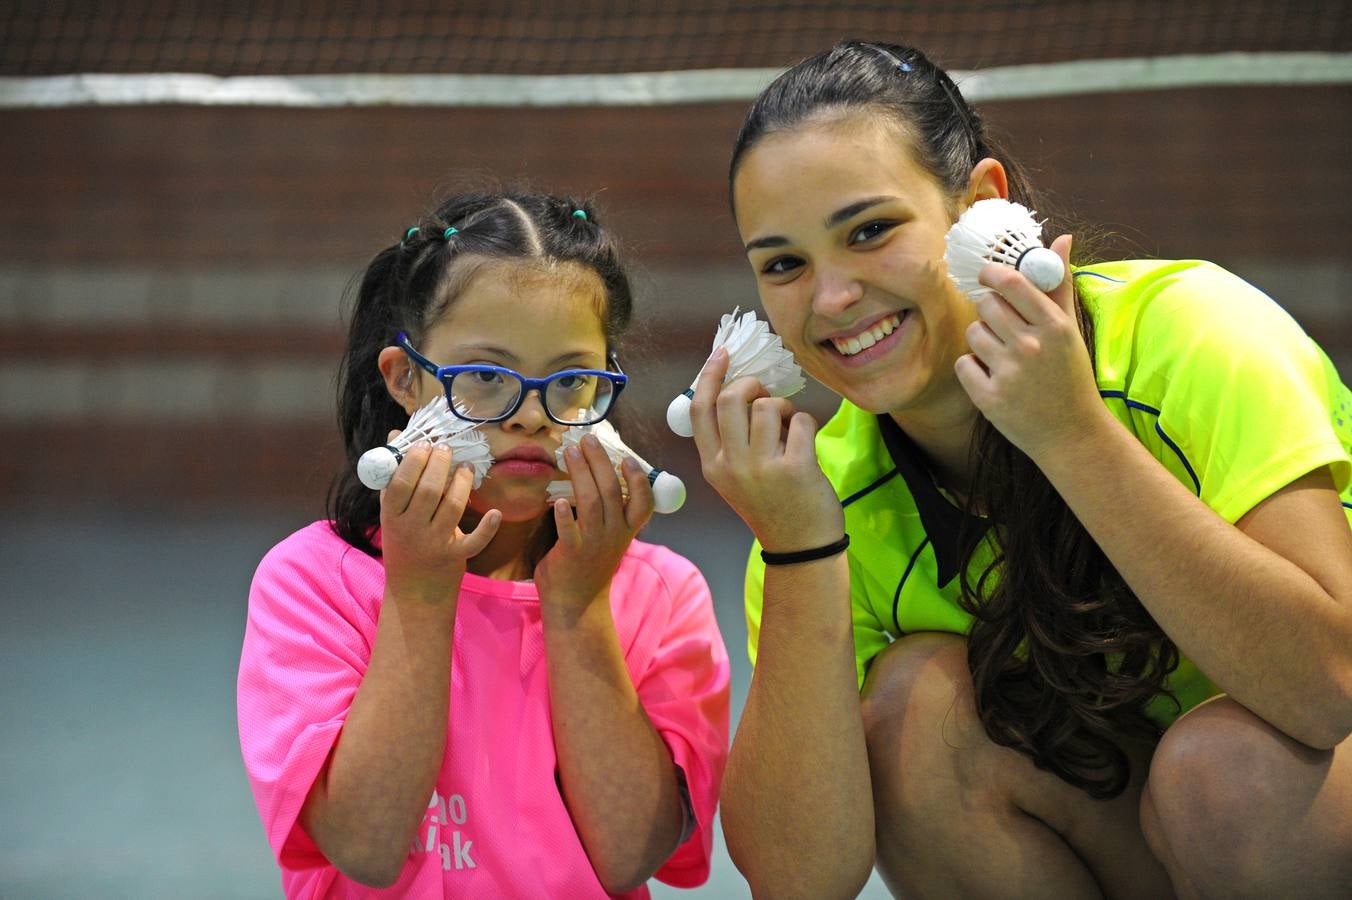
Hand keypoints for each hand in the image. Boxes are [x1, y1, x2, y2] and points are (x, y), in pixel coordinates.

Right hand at [379, 438, 500, 603]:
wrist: (414, 590)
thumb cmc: (403, 540)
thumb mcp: (391, 511)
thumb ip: (393, 476)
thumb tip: (396, 435)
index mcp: (391, 516)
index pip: (401, 482)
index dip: (415, 460)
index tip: (426, 444)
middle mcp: (411, 529)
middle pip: (429, 490)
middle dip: (440, 464)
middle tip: (447, 448)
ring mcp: (434, 544)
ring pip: (452, 507)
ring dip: (462, 482)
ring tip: (467, 467)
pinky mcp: (455, 556)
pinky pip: (474, 541)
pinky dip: (487, 528)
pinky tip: (495, 511)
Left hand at [534, 434, 653, 608]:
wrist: (577, 604)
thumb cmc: (590, 566)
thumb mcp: (609, 540)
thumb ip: (607, 514)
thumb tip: (596, 479)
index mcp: (625, 530)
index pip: (643, 502)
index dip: (637, 479)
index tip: (628, 458)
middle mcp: (613, 534)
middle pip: (611, 491)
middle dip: (600, 461)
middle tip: (588, 438)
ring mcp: (593, 543)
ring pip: (591, 502)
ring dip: (581, 473)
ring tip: (570, 451)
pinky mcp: (571, 553)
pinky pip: (569, 531)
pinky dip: (565, 515)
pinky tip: (560, 500)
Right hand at [689, 348, 843, 551]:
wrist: (799, 546)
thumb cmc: (770, 504)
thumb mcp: (735, 478)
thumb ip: (731, 439)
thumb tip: (741, 387)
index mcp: (712, 465)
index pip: (699, 409)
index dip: (709, 375)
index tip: (723, 354)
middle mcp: (731, 465)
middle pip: (730, 399)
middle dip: (752, 385)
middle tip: (765, 395)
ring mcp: (762, 468)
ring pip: (767, 405)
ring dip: (783, 407)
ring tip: (788, 426)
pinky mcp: (795, 468)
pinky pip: (800, 420)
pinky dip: (806, 423)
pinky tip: (805, 441)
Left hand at [954, 234, 1109, 460]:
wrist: (1071, 433)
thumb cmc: (1070, 376)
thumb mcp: (1070, 330)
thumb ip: (1060, 285)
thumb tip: (1061, 239)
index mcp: (1053, 326)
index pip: (1011, 282)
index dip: (992, 273)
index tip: (987, 275)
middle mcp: (1031, 346)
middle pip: (986, 306)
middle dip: (990, 312)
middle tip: (1003, 326)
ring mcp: (1009, 373)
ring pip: (973, 334)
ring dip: (982, 341)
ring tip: (1003, 356)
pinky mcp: (990, 398)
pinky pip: (964, 364)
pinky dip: (973, 370)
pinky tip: (994, 378)